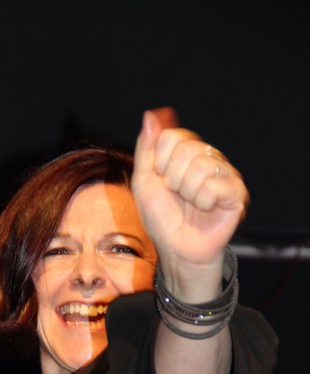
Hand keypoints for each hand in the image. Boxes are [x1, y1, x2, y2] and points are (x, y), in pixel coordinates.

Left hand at [132, 107, 248, 294]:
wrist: (178, 250)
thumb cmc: (162, 219)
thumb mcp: (144, 183)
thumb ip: (146, 149)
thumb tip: (150, 116)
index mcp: (187, 153)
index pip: (171, 136)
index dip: (160, 161)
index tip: (162, 180)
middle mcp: (208, 158)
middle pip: (186, 149)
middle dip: (173, 179)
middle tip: (178, 195)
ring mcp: (224, 174)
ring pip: (200, 167)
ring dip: (188, 192)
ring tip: (191, 204)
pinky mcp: (236, 192)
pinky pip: (214, 185)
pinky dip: (203, 201)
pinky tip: (206, 209)